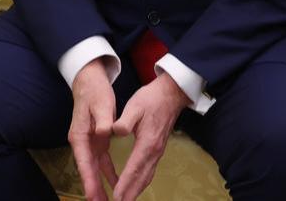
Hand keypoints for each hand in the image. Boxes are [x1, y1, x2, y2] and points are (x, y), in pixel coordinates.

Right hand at [69, 58, 118, 200]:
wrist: (89, 79)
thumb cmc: (94, 91)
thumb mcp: (101, 104)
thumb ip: (104, 120)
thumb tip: (106, 134)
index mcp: (80, 135)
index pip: (84, 163)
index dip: (89, 181)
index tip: (92, 197)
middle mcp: (81, 141)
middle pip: (87, 170)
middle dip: (94, 189)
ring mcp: (88, 142)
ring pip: (94, 168)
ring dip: (100, 185)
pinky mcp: (96, 140)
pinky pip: (102, 161)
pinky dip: (108, 173)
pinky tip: (116, 183)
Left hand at [109, 72, 190, 200]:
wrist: (171, 95)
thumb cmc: (151, 99)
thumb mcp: (135, 106)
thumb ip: (125, 120)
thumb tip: (115, 131)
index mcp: (147, 142)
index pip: (134, 168)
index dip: (126, 183)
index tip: (117, 195)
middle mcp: (154, 151)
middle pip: (142, 177)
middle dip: (131, 193)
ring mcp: (158, 152)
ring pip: (147, 176)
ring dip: (137, 189)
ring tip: (126, 200)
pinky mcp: (158, 149)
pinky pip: (149, 170)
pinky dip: (142, 181)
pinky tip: (136, 185)